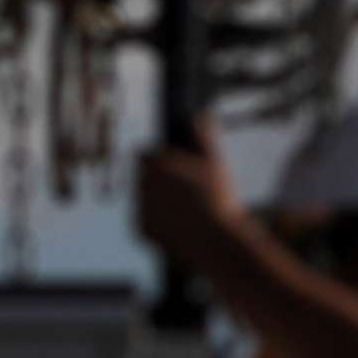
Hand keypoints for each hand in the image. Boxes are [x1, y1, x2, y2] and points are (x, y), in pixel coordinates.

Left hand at [133, 120, 239, 261]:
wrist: (215, 241)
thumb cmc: (219, 199)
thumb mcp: (216, 163)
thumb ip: (204, 137)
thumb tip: (201, 115)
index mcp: (158, 166)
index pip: (142, 154)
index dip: (155, 158)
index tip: (168, 164)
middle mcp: (143, 186)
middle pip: (141, 177)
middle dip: (155, 181)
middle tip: (179, 189)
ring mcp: (139, 209)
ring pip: (142, 199)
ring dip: (154, 201)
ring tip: (181, 209)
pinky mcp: (139, 230)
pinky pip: (143, 221)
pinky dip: (155, 222)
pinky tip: (176, 224)